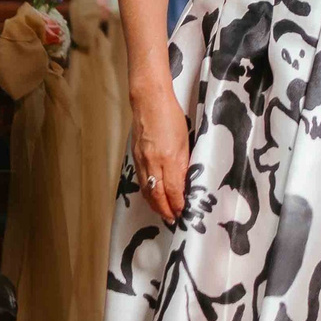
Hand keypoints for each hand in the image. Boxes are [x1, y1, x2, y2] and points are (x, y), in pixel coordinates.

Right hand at [131, 87, 193, 223]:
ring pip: (147, 190)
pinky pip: (141, 180)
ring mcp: (141, 160)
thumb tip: (185, 182)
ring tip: (163, 213)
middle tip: (173, 220)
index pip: (173, 190)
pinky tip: (152, 197)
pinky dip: (147, 193)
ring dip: (155, 205)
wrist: (149, 100)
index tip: (183, 213)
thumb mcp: (185, 140)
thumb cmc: (171, 116)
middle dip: (165, 210)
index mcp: (169, 158)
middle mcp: (153, 162)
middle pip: (157, 195)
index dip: (178, 204)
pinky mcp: (134, 157)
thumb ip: (184, 163)